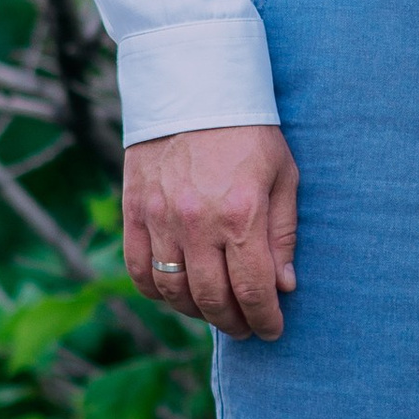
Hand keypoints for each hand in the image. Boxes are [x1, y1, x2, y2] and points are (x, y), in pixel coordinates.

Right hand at [123, 123, 299, 341]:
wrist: (193, 88)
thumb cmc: (249, 132)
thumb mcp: (282, 177)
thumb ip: (283, 234)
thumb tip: (284, 286)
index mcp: (241, 215)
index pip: (253, 289)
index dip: (265, 319)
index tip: (272, 329)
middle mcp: (198, 223)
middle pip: (212, 299)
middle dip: (234, 322)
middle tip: (247, 327)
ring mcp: (160, 218)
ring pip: (173, 291)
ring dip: (196, 312)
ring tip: (215, 312)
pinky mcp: (134, 210)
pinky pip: (139, 270)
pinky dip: (157, 291)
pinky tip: (176, 293)